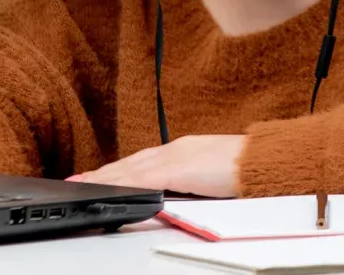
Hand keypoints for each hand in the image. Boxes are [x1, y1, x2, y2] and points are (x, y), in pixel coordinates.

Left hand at [67, 135, 245, 197]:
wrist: (264, 159)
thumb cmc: (245, 168)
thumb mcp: (211, 176)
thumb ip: (190, 182)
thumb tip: (174, 195)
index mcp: (182, 151)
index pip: (141, 161)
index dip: (117, 169)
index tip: (98, 175)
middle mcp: (175, 149)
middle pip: (131, 163)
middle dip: (104, 173)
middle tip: (78, 180)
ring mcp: (176, 157)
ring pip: (132, 169)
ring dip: (107, 177)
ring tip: (85, 184)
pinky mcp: (180, 169)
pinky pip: (145, 179)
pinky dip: (125, 184)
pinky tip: (111, 189)